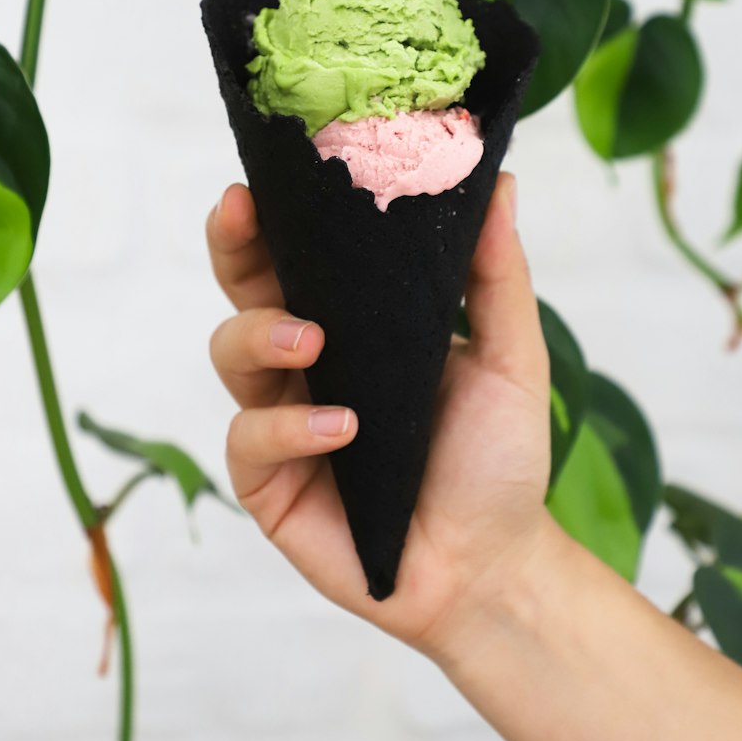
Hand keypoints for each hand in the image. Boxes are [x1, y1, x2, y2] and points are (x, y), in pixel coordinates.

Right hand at [206, 173, 553, 659]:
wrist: (494, 565)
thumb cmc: (498, 460)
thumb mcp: (512, 358)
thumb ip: (497, 276)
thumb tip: (500, 179)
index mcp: (357, 322)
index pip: (300, 253)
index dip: (273, 212)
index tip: (266, 176)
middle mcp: (308, 363)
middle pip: (243, 287)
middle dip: (233, 246)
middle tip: (243, 216)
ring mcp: (283, 421)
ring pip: (229, 351)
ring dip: (261, 334)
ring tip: (313, 343)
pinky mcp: (270, 483)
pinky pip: (248, 438)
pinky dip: (288, 428)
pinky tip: (343, 431)